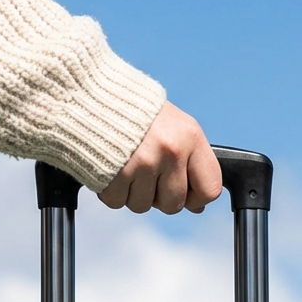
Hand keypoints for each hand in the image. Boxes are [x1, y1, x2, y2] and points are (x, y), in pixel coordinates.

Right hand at [99, 102, 222, 213]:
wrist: (92, 95)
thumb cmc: (136, 113)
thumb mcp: (174, 126)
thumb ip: (189, 162)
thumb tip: (198, 205)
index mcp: (191, 137)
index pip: (210, 189)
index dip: (197, 199)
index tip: (186, 194)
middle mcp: (170, 151)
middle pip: (174, 204)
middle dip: (159, 197)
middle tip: (148, 174)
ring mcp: (142, 163)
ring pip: (143, 206)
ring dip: (133, 193)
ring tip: (127, 165)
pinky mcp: (115, 174)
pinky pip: (117, 202)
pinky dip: (112, 191)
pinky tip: (111, 168)